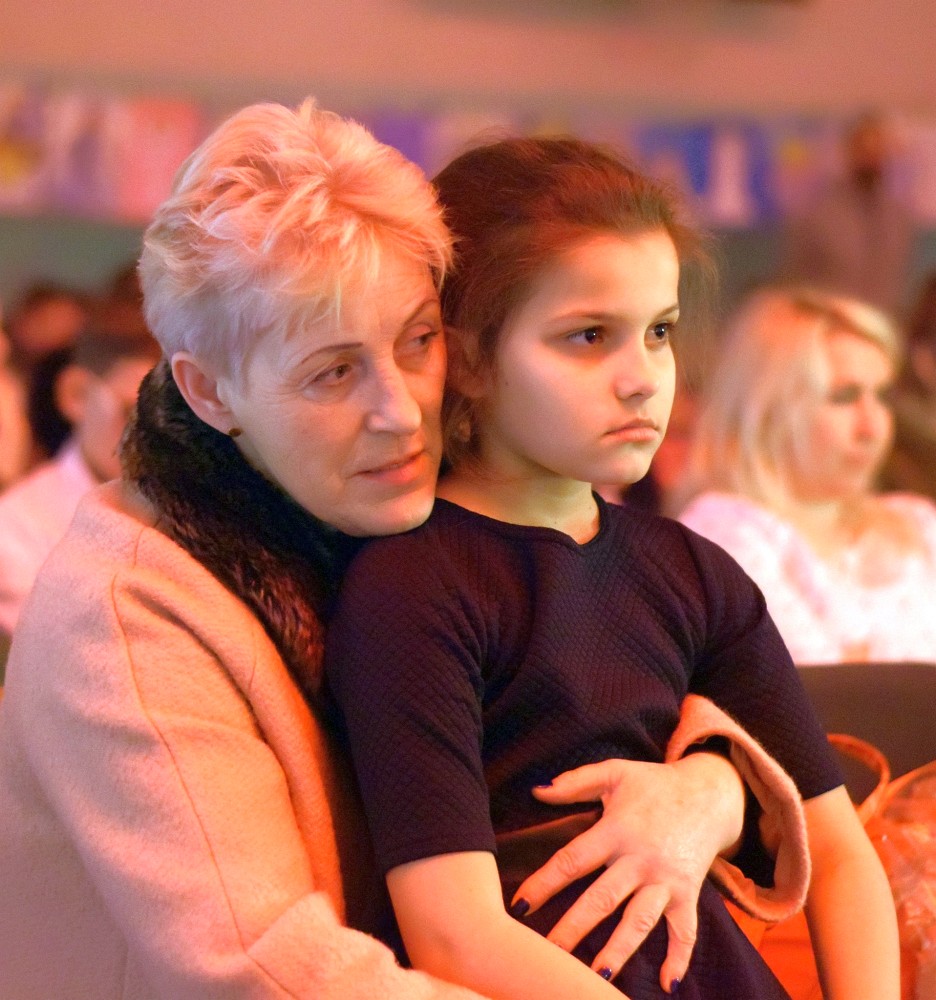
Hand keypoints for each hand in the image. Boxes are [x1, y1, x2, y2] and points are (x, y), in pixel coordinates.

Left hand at [513, 753, 744, 992]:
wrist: (710, 793)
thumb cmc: (654, 783)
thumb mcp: (615, 772)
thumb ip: (576, 781)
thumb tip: (537, 789)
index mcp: (617, 830)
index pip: (573, 860)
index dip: (545, 882)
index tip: (521, 905)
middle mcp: (641, 859)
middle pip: (602, 899)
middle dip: (574, 928)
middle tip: (547, 953)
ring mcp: (666, 879)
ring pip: (639, 921)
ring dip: (619, 950)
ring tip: (596, 976)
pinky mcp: (689, 893)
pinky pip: (685, 931)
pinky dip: (679, 958)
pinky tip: (667, 985)